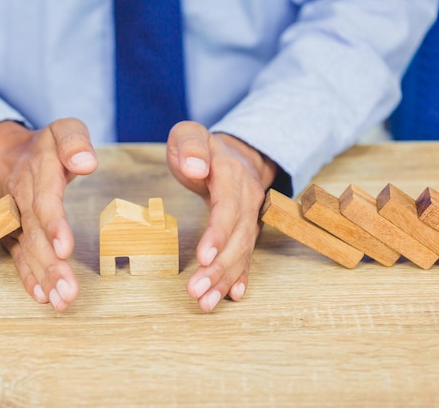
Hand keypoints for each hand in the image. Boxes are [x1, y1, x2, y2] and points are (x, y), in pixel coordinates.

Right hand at [0, 119, 97, 310]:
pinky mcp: (13, 235)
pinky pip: (18, 257)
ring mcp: (15, 220)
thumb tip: (87, 162)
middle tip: (67, 293)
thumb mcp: (62, 129)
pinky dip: (29, 278)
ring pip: (27, 251)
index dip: (54, 224)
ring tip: (61, 302)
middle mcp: (22, 199)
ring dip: (43, 277)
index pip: (44, 200)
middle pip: (35, 234)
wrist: (4, 156)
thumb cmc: (44, 146)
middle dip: (50, 265)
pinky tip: (42, 297)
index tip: (64, 249)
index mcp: (36, 172)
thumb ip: (74, 141)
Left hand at [166, 121, 277, 311]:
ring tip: (206, 303)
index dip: (217, 234)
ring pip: (241, 251)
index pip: (226, 207)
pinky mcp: (246, 230)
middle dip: (218, 268)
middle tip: (196, 292)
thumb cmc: (200, 148)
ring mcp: (249, 216)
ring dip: (225, 279)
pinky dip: (240, 276)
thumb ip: (190, 145)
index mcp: (230, 175)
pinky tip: (234, 295)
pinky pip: (246, 255)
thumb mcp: (188, 135)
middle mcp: (246, 198)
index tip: (204, 257)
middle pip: (236, 237)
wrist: (233, 154)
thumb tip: (196, 168)